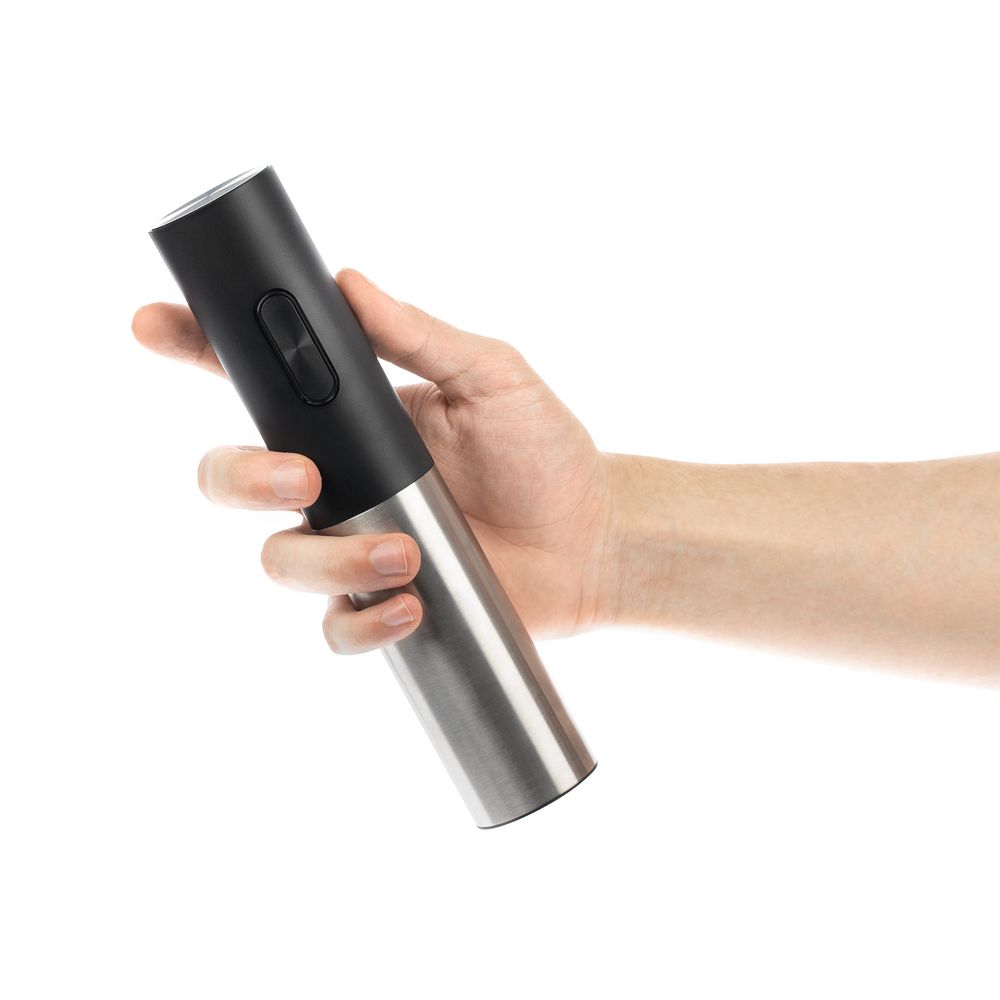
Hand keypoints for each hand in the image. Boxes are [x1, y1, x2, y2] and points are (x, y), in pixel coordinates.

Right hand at [132, 270, 618, 654]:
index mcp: (353, 420)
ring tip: (408, 555)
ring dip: (332, 559)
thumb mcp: (492, 378)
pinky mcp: (379, 601)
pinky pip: (333, 627)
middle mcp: (337, 481)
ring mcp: (352, 545)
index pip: (257, 382)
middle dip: (242, 477)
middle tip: (305, 478)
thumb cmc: (544, 452)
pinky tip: (410, 605)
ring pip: (279, 560)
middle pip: (231, 479)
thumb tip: (349, 282)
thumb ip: (420, 336)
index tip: (155, 325)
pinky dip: (362, 621)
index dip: (195, 351)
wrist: (591, 540)